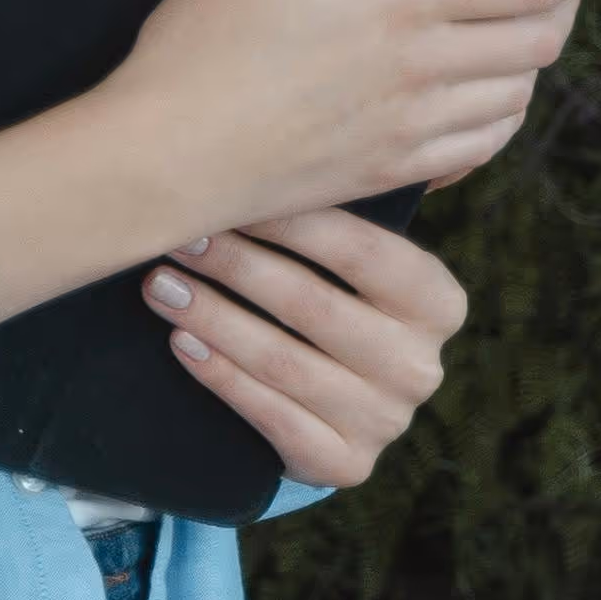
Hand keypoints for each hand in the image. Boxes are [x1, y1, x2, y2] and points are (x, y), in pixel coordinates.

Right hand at [0, 0, 600, 324]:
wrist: (161, 159)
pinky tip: (484, 100)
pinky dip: (501, 118)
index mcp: (400, 2)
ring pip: (518, 96)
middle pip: (541, 41)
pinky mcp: (391, 172)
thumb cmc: (198, 42)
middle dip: (564, 8)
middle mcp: (422, 69)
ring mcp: (411, 128)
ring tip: (522, 33)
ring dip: (532, 62)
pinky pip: (481, 148)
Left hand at [142, 208, 471, 491]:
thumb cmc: (336, 306)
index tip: (228, 194)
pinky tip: (182, 345)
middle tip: (180, 239)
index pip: (365, 252)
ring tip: (161, 287)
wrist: (337, 408)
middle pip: (315, 306)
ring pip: (284, 363)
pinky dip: (220, 377)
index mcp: (439, 304)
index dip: (292, 223)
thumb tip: (306, 135)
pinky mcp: (345, 463)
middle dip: (238, 267)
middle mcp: (423, 366)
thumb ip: (348, 214)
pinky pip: (270, 417)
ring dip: (213, 319)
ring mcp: (387, 421)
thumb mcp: (358, 267)